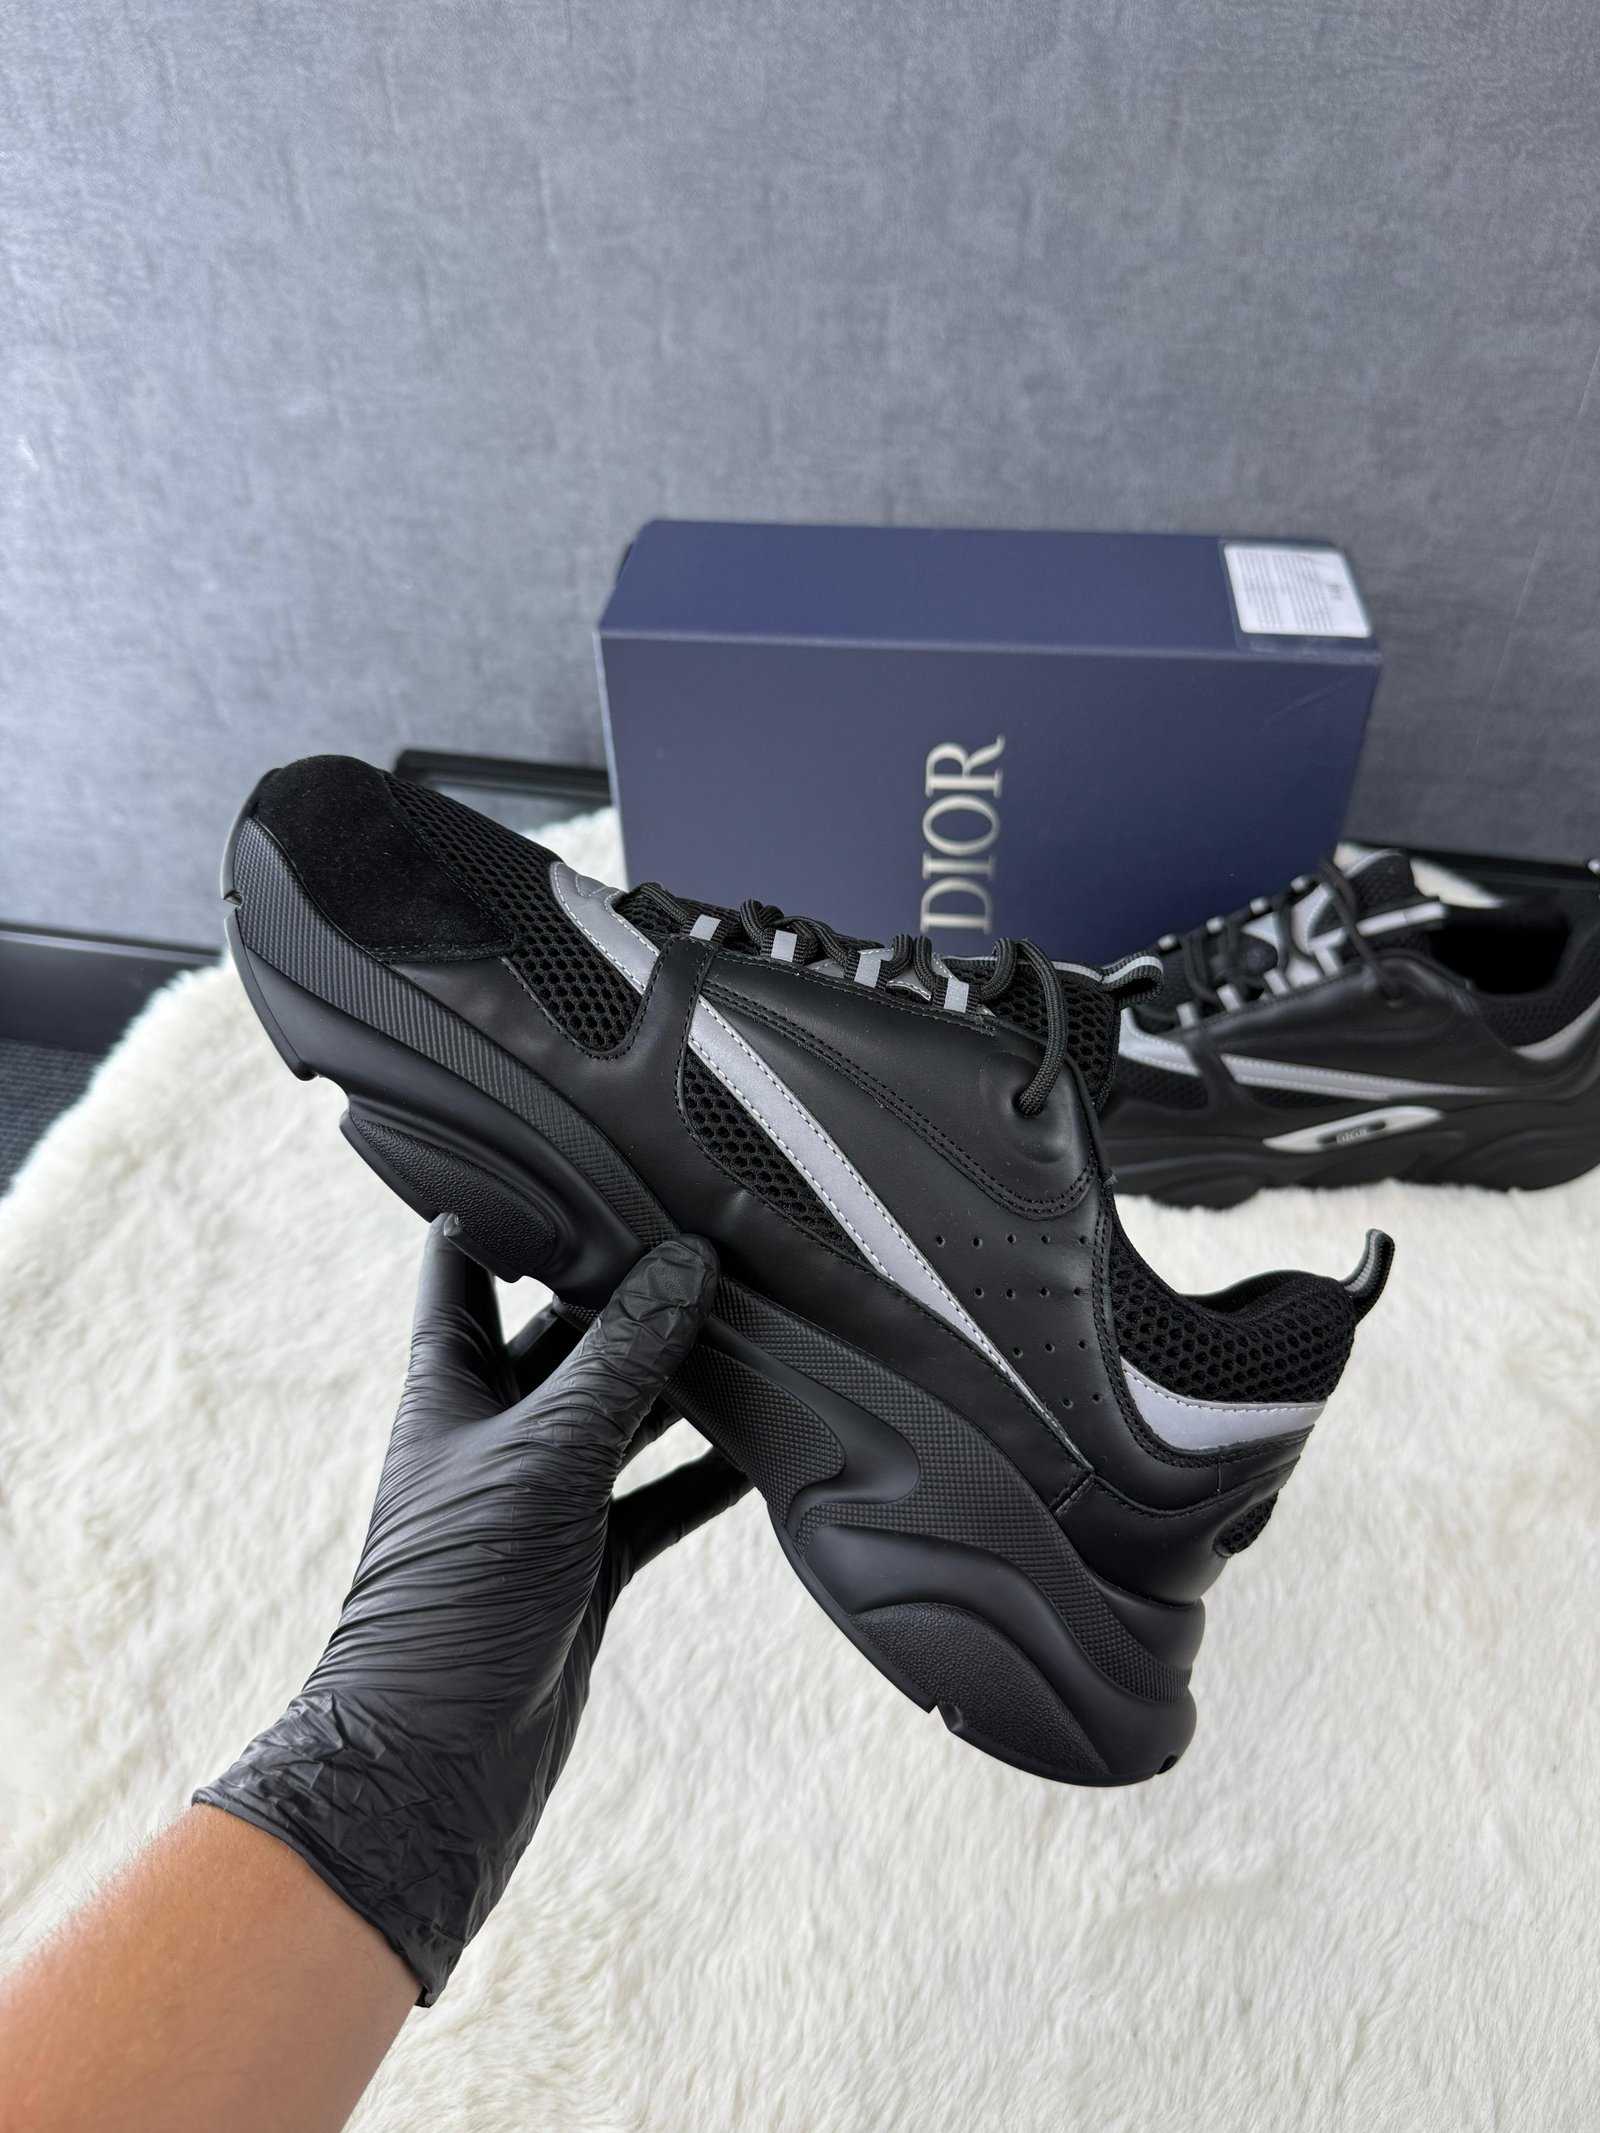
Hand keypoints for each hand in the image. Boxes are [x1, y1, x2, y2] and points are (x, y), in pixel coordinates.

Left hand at [197, 1223, 746, 2000]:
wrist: (437, 1764)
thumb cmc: (453, 1601)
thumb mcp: (545, 1455)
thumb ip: (621, 1361)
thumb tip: (688, 1264)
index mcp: (451, 1384)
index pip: (469, 1261)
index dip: (509, 1202)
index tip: (568, 1144)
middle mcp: (497, 1427)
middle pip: (571, 1329)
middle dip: (633, 1288)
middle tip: (711, 1232)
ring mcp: (545, 1493)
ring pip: (625, 1409)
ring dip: (683, 1376)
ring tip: (760, 1323)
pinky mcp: (587, 1559)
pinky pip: (658, 1495)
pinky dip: (707, 1471)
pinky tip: (768, 1443)